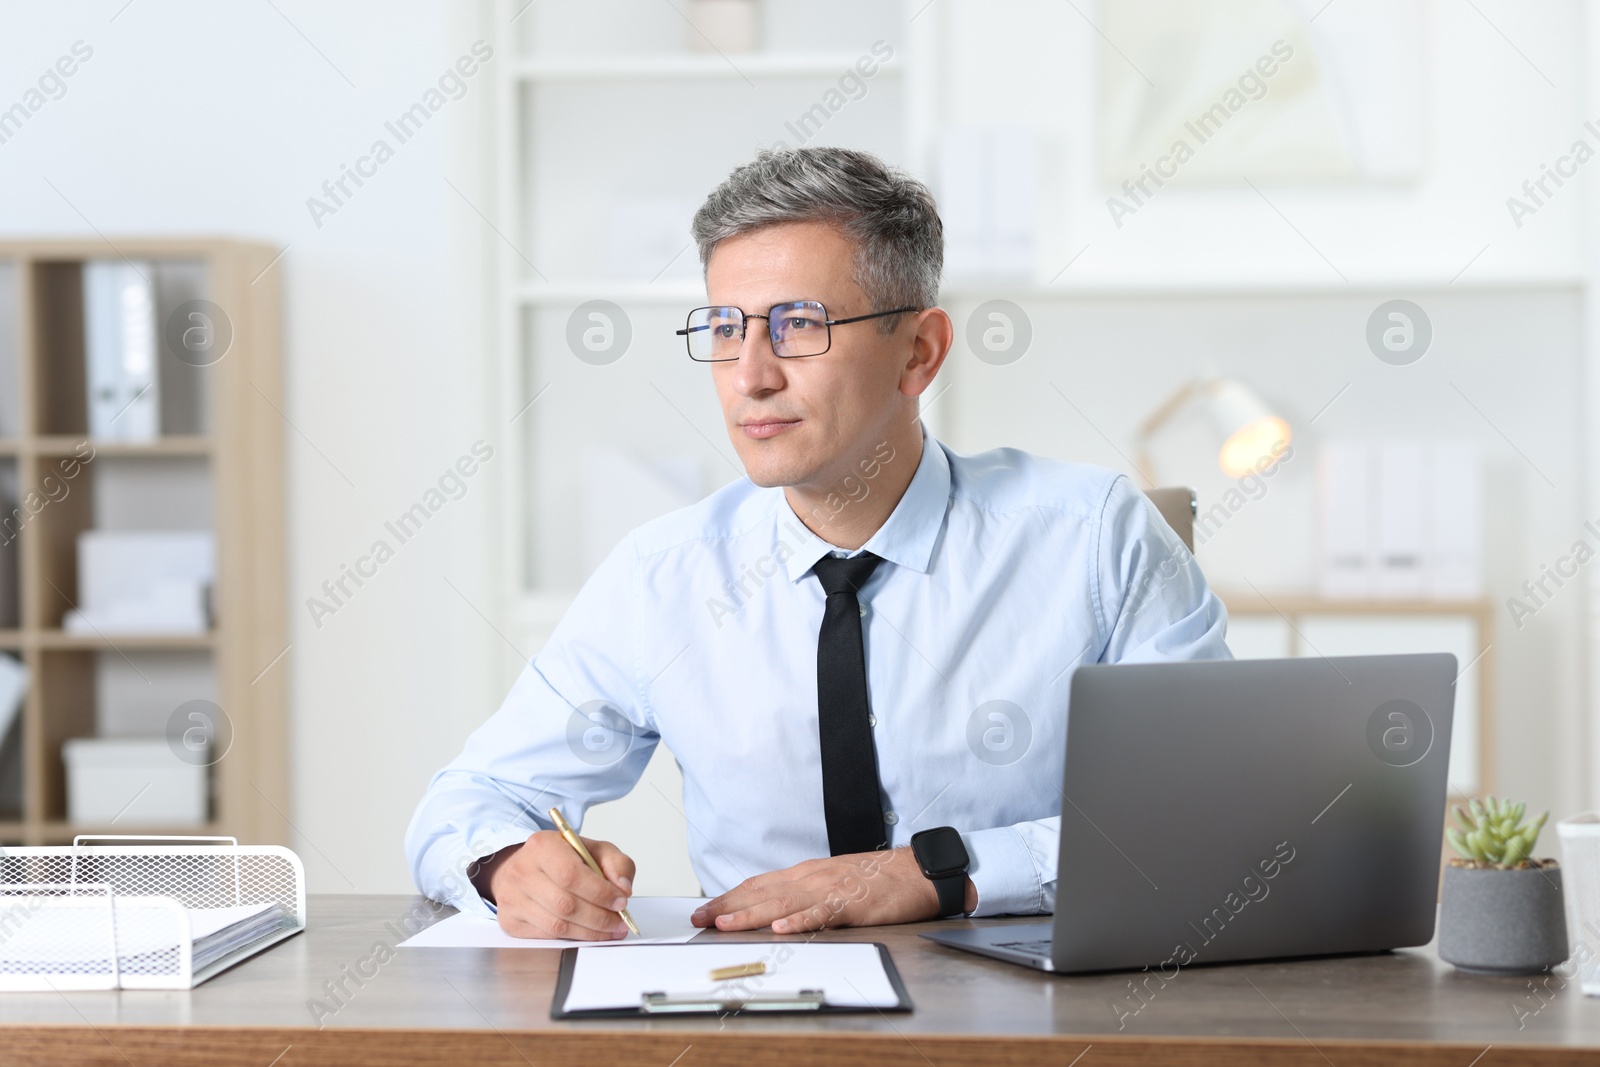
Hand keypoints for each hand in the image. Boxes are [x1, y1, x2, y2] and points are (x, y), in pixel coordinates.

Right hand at [471, 831, 635, 939]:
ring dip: (590, 932)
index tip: (621, 901)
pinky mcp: (510, 921)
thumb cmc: (560, 858)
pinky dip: (573, 937)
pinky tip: (589, 932)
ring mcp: (512, 899)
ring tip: (611, 930)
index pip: (571, 874)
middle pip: (565, 904)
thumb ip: (616, 863)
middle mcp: (521, 872)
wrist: (523, 866)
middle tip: (620, 922)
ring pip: (557, 925)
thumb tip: (623, 889)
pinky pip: (547, 936)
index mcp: (542, 846)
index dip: (600, 892)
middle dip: (600, 918)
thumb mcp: (592, 849)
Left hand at [691, 846, 976, 933]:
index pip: (758, 885)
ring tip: (726, 924)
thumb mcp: (831, 882)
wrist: (916, 872)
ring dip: (752, 914)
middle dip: (728, 906)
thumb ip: (803, 893)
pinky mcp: (852, 903)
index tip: (704, 911)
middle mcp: (812, 878)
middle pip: (762, 892)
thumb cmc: (875, 880)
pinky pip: (822, 914)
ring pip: (784, 903)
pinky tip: (781, 930)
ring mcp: (831, 889)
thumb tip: (771, 909)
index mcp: (806, 874)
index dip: (729, 898)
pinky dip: (800, 922)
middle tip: (700, 919)